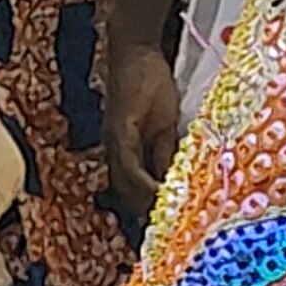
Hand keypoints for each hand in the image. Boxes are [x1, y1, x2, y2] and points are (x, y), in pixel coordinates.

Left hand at [106, 35, 179, 228]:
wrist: (136, 53)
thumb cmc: (148, 85)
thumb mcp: (164, 127)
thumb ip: (164, 153)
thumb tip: (170, 181)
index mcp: (123, 150)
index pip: (131, 188)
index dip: (145, 208)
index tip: (162, 227)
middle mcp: (114, 149)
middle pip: (124, 191)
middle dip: (144, 213)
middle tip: (165, 232)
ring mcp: (114, 139)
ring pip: (124, 182)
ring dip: (143, 202)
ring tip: (164, 218)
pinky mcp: (120, 128)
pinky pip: (129, 161)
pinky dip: (141, 180)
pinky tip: (156, 192)